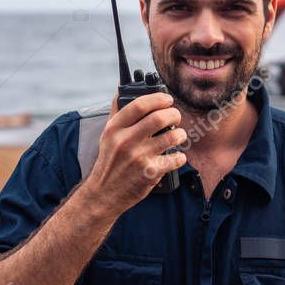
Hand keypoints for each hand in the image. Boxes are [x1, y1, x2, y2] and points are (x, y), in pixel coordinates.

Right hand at [78, 92, 186, 216]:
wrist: (104, 193)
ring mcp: (138, 157)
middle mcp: (125, 141)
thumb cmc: (109, 162)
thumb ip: (116, 114)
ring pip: (171, 137)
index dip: (158, 98)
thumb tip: (122, 91)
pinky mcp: (149, 173)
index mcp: (115, 129)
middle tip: (176, 117)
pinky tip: (176, 156)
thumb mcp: (106, 136)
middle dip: (174, 114)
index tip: (167, 99)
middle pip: (159, 118)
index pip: (139, 105)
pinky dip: (180, 157)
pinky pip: (175, 159)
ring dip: (180, 134)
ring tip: (179, 135)